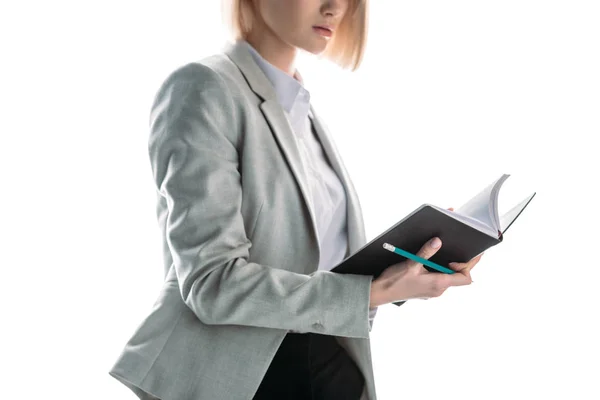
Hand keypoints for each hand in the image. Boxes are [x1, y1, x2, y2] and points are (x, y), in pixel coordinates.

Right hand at [369, 236, 483, 306]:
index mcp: (438, 284)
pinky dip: (440, 270)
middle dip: (461, 263)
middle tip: (460, 248)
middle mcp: (438, 290)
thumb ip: (426, 252)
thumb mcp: (410, 264)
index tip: (465, 254)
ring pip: (448, 278)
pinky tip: (432, 260)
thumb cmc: (394, 281)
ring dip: (449, 266)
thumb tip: (438, 241)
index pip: (465, 278)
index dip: (469, 266)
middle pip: (459, 277)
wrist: (379, 293)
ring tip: (445, 252)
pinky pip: (439, 279)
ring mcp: (432, 291)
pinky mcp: (425, 289)